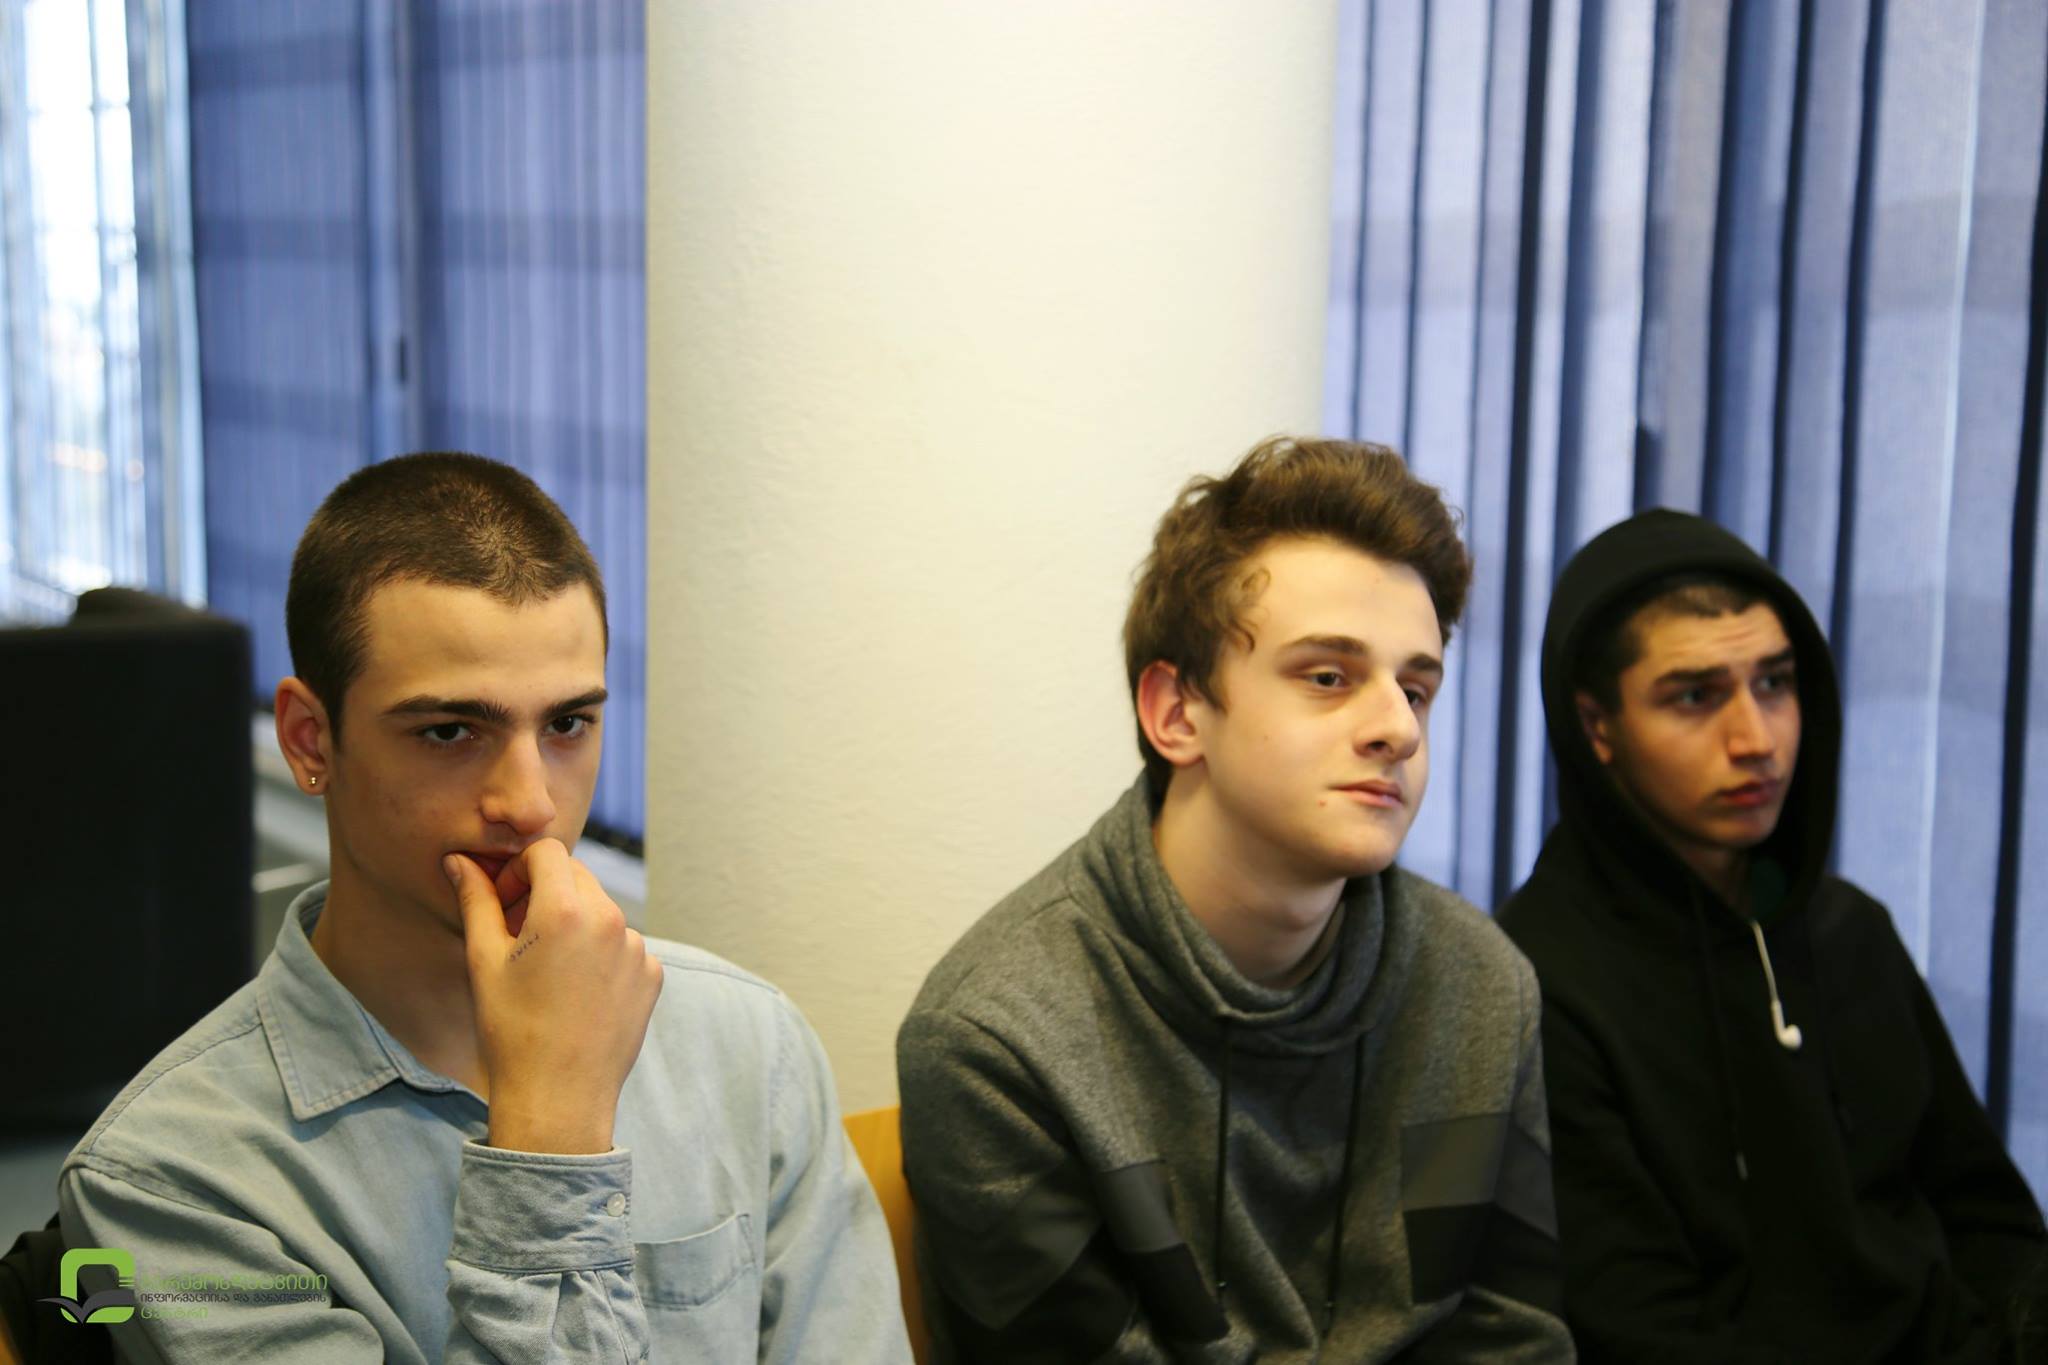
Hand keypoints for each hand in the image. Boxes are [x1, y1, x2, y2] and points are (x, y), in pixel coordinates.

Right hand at [445, 839, 663, 1153]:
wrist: (558, 1098)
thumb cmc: (511, 1031)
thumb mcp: (484, 961)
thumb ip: (476, 901)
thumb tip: (458, 861)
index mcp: (566, 910)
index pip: (547, 851)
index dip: (520, 868)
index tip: (505, 900)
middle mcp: (610, 921)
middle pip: (577, 877)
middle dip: (546, 892)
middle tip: (519, 932)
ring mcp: (637, 949)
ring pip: (601, 912)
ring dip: (575, 924)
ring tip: (547, 971)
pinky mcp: (653, 975)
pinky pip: (623, 946)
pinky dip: (600, 954)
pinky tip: (576, 991)